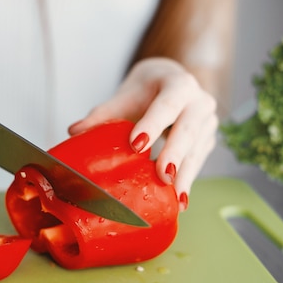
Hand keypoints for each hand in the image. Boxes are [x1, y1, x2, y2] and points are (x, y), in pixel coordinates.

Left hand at [68, 57, 217, 208]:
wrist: (175, 83)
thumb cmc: (148, 89)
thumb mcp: (126, 95)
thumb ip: (103, 114)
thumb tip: (74, 132)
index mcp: (178, 84)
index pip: (167, 104)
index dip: (153, 124)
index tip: (136, 145)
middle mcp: (199, 102)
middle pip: (188, 130)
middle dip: (175, 154)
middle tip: (163, 176)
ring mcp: (208, 123)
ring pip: (197, 151)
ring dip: (185, 176)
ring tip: (175, 198)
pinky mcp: (207, 141)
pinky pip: (198, 163)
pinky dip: (187, 181)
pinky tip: (179, 200)